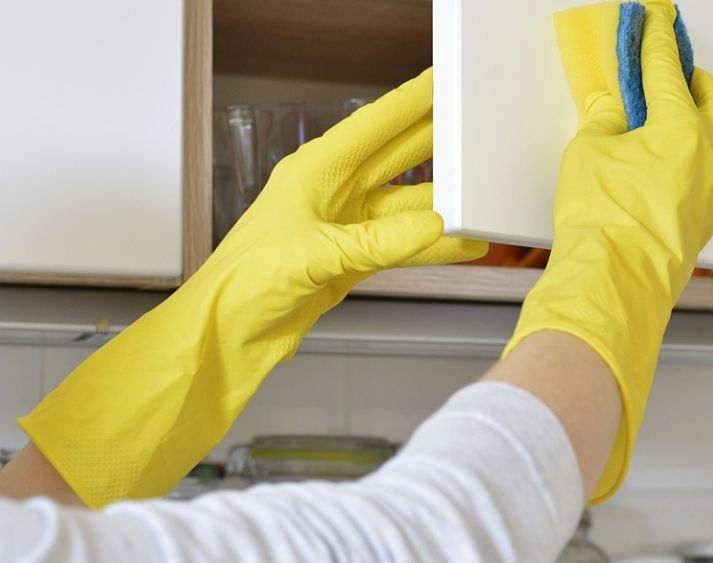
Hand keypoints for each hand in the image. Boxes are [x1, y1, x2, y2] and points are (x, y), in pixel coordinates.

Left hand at [210, 68, 484, 354]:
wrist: (230, 331)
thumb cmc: (245, 282)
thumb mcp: (315, 256)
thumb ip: (377, 242)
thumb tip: (434, 226)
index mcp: (313, 171)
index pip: (373, 127)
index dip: (410, 102)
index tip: (442, 82)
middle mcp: (333, 191)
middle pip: (397, 156)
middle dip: (437, 140)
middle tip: (474, 123)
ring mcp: (345, 225)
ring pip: (408, 205)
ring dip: (443, 206)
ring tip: (482, 201)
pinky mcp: (354, 257)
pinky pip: (404, 244)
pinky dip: (433, 246)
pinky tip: (463, 244)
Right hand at [505, 0, 712, 502]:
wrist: (611, 287)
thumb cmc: (604, 228)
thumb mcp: (589, 153)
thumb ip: (605, 122)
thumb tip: (613, 112)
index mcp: (683, 130)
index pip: (668, 71)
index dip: (655, 42)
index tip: (652, 23)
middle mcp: (708, 160)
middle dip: (693, 79)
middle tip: (670, 68)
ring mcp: (711, 194)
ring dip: (700, 120)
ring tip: (671, 115)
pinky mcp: (702, 223)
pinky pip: (709, 175)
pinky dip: (694, 157)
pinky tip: (668, 161)